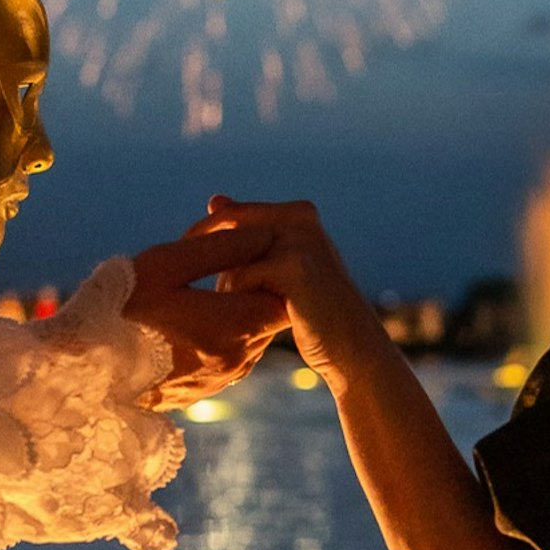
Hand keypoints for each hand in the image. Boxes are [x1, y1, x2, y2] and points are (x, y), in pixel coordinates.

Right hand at [125, 225, 287, 409]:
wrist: (80, 372)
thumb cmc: (119, 309)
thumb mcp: (167, 263)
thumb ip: (222, 246)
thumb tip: (264, 234)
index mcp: (234, 327)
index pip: (285, 292)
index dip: (268, 265)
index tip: (238, 249)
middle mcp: (237, 359)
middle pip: (269, 311)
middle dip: (251, 282)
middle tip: (213, 262)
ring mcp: (222, 379)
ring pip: (251, 332)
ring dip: (235, 306)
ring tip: (193, 288)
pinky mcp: (204, 390)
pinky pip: (230, 351)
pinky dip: (220, 329)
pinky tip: (185, 316)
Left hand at [186, 197, 390, 394]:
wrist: (353, 348)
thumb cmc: (312, 311)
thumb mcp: (280, 266)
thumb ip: (250, 234)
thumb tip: (215, 201)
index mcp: (299, 211)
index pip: (232, 214)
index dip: (204, 242)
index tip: (197, 274)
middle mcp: (300, 215)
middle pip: (227, 232)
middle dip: (213, 265)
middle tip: (224, 300)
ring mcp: (299, 237)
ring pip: (229, 258)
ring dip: (228, 289)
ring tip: (252, 313)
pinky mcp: (293, 264)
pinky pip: (240, 279)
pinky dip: (240, 304)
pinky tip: (262, 323)